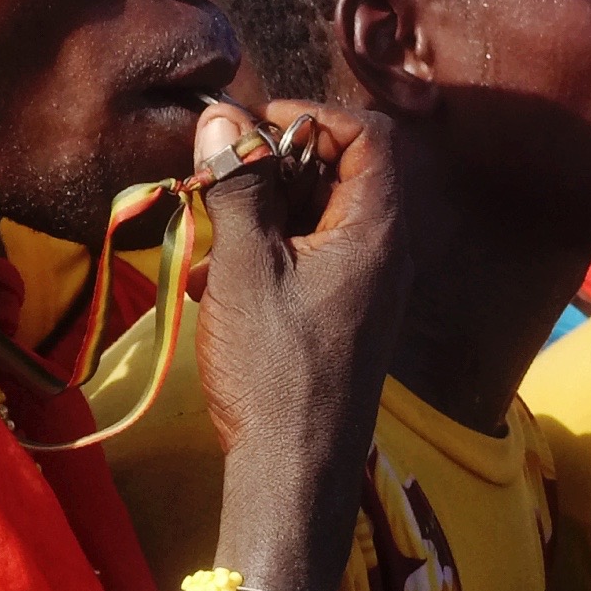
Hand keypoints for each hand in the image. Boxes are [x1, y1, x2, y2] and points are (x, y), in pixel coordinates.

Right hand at [192, 99, 408, 590]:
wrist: (295, 473)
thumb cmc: (273, 367)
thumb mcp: (244, 267)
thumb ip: (239, 185)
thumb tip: (223, 117)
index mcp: (376, 228)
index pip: (369, 134)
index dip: (312, 116)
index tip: (252, 127)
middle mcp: (386, 251)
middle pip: (341, 171)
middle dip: (274, 167)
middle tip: (218, 181)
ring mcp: (369, 286)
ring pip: (319, 217)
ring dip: (261, 214)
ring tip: (205, 239)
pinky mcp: (347, 316)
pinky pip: (312, 258)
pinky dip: (267, 254)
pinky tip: (211, 283)